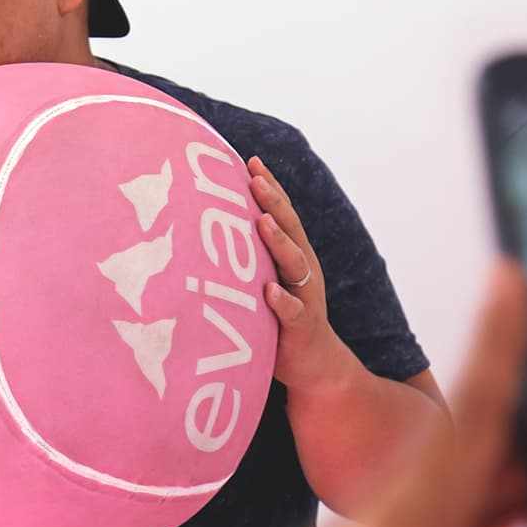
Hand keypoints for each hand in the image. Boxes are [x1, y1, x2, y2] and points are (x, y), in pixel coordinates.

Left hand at [248, 156, 336, 390]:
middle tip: (256, 178)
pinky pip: (292, 312)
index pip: (282, 215)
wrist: (314, 365)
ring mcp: (305, 297)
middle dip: (274, 202)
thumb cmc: (281, 319)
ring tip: (263, 222)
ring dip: (279, 242)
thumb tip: (211, 231)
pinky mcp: (301, 327)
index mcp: (294, 257)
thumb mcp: (266, 281)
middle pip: (290, 230)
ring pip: (295, 264)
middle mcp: (303, 271)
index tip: (251, 161)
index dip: (270, 188)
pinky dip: (282, 300)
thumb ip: (250, 258)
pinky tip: (270, 291)